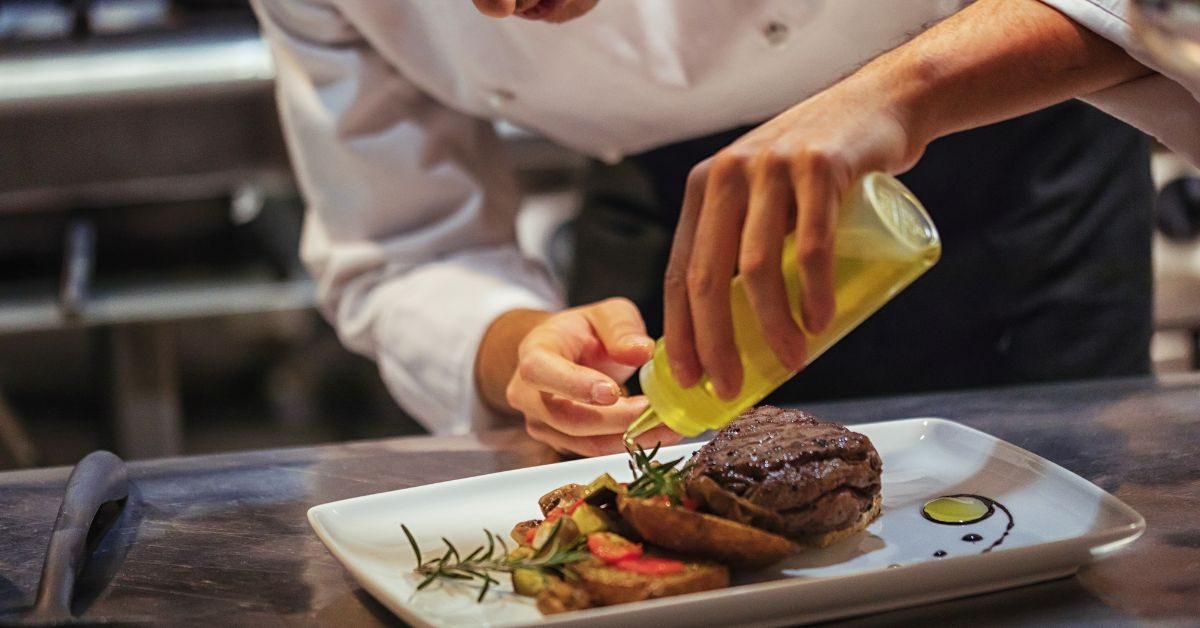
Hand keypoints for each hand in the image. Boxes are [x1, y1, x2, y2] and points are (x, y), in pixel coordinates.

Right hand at [480, 298, 680, 455]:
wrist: (562, 355)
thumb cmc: (582, 332)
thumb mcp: (606, 315)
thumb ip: (622, 329)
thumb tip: (642, 351)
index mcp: (533, 354)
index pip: (541, 372)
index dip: (574, 385)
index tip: (612, 392)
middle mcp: (529, 395)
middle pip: (567, 418)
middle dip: (616, 420)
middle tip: (657, 412)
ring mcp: (542, 424)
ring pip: (585, 442)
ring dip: (630, 437)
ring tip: (669, 425)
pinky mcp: (562, 443)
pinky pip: (596, 449)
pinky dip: (629, 443)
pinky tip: (658, 431)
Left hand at [662, 77, 922, 398]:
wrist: (880, 104)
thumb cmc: (821, 168)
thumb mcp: (765, 197)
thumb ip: (746, 244)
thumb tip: (736, 334)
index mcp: (706, 189)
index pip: (681, 271)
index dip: (680, 332)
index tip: (688, 379)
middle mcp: (729, 175)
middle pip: (709, 277)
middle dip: (715, 343)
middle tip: (730, 388)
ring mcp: (772, 168)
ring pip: (756, 267)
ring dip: (771, 326)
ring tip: (791, 362)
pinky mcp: (820, 166)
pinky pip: (810, 244)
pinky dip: (812, 292)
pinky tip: (818, 322)